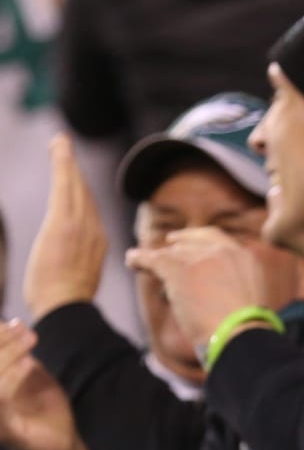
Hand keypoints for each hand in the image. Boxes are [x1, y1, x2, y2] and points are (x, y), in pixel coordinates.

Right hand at [0, 319, 107, 449]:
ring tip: (31, 340)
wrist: (60, 443)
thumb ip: (17, 352)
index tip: (13, 321)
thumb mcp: (29, 374)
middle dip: (1, 341)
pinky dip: (13, 377)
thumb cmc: (41, 407)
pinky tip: (31, 364)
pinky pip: (1, 400)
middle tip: (22, 327)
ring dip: (8, 353)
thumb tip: (11, 324)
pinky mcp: (4, 431)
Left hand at [24, 134, 107, 319]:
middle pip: (83, 191)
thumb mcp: (75, 280)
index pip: (87, 208)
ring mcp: (80, 225)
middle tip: (62, 144)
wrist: (66, 308)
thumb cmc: (65, 302)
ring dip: (66, 160)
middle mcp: (93, 229)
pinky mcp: (63, 222)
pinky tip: (59, 148)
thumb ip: (77, 264)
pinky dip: (63, 165)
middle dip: (72, 167)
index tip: (72, 174)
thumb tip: (70, 264)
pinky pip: (64, 186)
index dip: (79, 187)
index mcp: (97, 242)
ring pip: (74, 184)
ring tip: (59, 141)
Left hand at [125, 227, 270, 348]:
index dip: (196, 239)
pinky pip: (154, 259)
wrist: (240, 333)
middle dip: (176, 249)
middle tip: (163, 253)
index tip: (184, 243)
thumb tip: (221, 296)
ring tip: (138, 260)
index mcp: (245, 257)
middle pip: (192, 244)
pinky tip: (131, 260)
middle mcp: (224, 251)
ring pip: (172, 253)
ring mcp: (202, 258)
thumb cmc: (246, 329)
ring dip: (156, 258)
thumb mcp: (249, 299)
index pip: (216, 239)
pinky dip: (140, 259)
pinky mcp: (179, 269)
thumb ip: (234, 287)